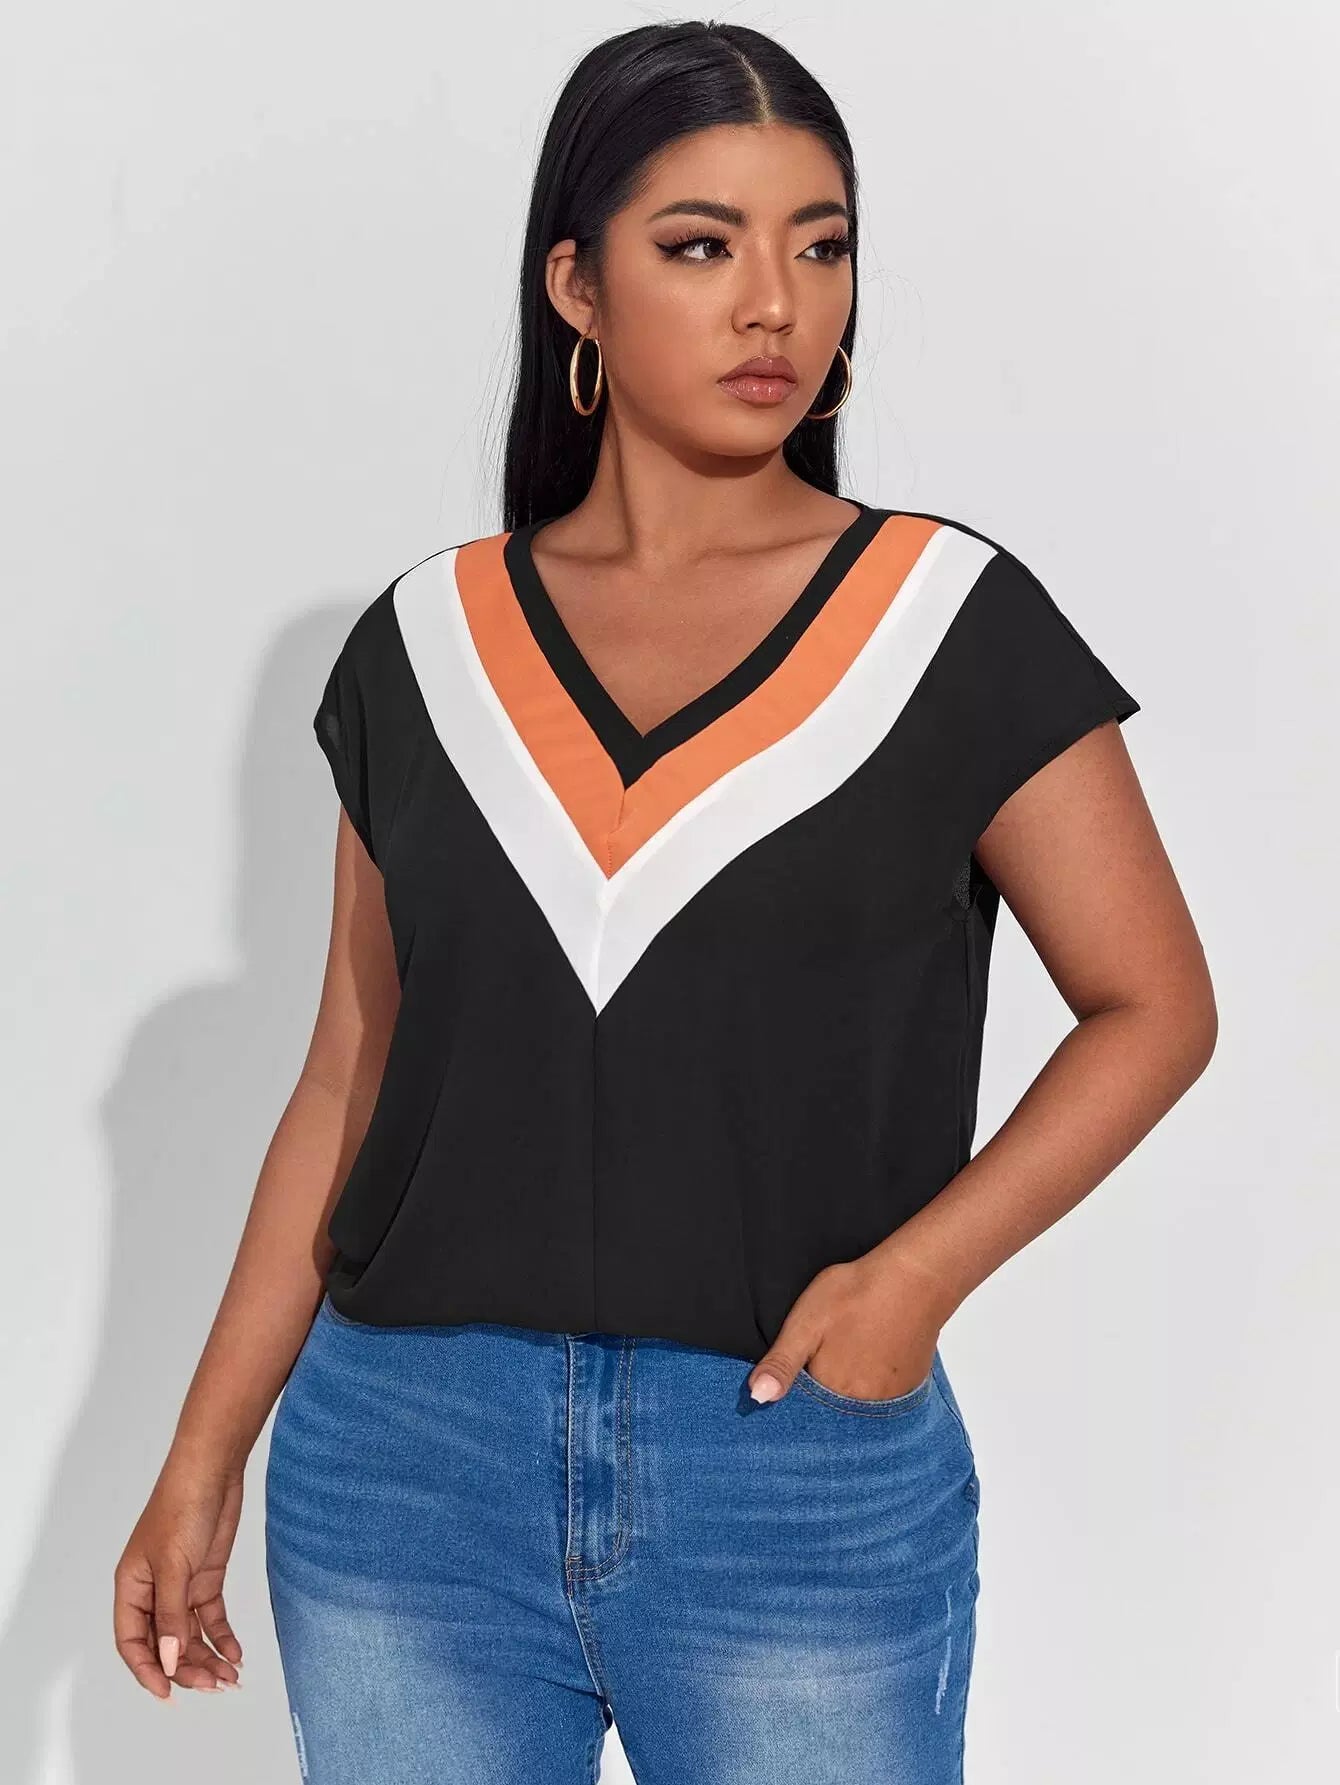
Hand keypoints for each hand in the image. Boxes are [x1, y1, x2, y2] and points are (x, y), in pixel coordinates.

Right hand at [113, 1457, 245, 1698]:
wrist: (214, 1470)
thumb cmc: (181, 1507)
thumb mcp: (174, 1565)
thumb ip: (172, 1615)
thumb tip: (168, 1661)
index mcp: (131, 1588)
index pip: (132, 1642)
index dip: (148, 1671)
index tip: (169, 1694)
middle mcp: (153, 1592)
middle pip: (165, 1644)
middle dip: (187, 1668)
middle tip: (215, 1684)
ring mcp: (180, 1586)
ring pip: (189, 1636)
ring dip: (207, 1658)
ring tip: (230, 1677)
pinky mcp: (206, 1578)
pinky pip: (210, 1618)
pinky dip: (221, 1637)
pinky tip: (235, 1653)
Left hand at [746, 1249, 948, 1403]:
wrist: (915, 1278)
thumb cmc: (856, 1294)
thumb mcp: (806, 1324)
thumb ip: (782, 1363)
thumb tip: (757, 1398)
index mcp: (833, 1392)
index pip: (805, 1410)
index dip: (797, 1392)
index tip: (795, 1373)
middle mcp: (864, 1404)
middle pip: (833, 1410)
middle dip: (822, 1391)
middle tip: (828, 1350)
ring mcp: (891, 1398)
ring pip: (857, 1402)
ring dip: (848, 1387)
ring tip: (849, 1350)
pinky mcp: (909, 1385)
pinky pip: (882, 1395)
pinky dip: (872, 1381)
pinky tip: (870, 1353)